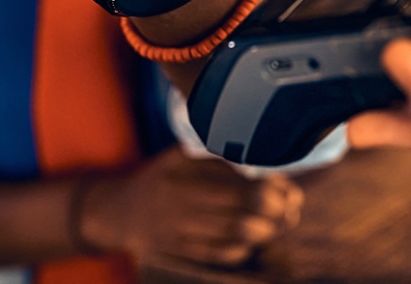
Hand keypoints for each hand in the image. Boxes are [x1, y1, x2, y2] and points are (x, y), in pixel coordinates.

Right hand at [79, 147, 302, 269]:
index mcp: (186, 174)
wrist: (119, 210)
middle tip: (291, 208)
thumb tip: (267, 171)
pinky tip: (253, 238)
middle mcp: (182, 204)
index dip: (274, 192)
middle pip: (243, 216)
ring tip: (279, 223)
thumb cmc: (162, 176)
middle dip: (276, 214)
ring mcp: (181, 232)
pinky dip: (244, 248)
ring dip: (266, 232)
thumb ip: (220, 160)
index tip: (288, 190)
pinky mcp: (181, 252)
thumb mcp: (184, 155)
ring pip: (236, 238)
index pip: (243, 186)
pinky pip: (221, 255)